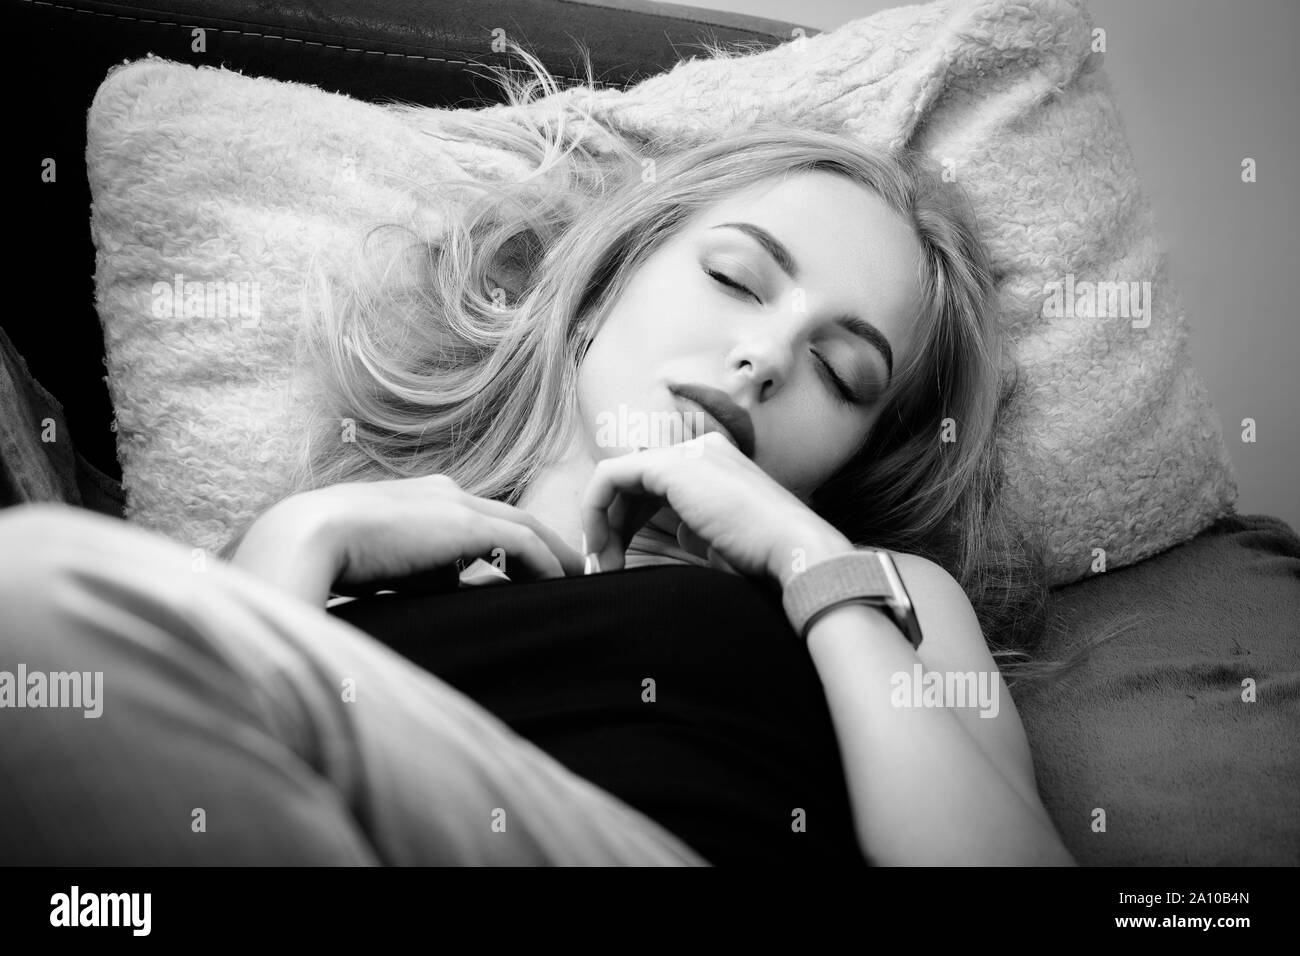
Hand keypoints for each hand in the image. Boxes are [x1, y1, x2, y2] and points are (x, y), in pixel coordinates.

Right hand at [278, 475, 583, 594]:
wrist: (304, 537)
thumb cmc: (331, 559)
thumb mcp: (388, 568)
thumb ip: (427, 576)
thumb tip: (467, 597)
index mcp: (424, 499)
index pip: (483, 519)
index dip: (512, 544)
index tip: (532, 571)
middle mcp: (446, 493)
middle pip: (514, 518)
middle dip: (548, 544)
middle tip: (575, 572)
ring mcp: (456, 503)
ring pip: (526, 528)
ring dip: (556, 555)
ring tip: (580, 581)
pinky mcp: (464, 524)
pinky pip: (522, 544)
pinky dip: (547, 564)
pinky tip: (562, 585)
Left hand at [579, 431, 853, 586]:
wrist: (793, 550)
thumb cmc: (769, 557)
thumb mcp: (724, 539)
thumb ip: (698, 528)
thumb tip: (679, 533)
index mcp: (715, 463)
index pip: (655, 485)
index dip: (628, 523)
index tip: (618, 561)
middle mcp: (700, 449)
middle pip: (633, 482)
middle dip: (609, 525)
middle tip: (602, 566)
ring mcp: (686, 453)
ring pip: (616, 479)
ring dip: (600, 523)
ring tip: (600, 564)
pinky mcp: (670, 466)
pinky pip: (609, 477)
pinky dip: (594, 510)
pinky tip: (598, 546)